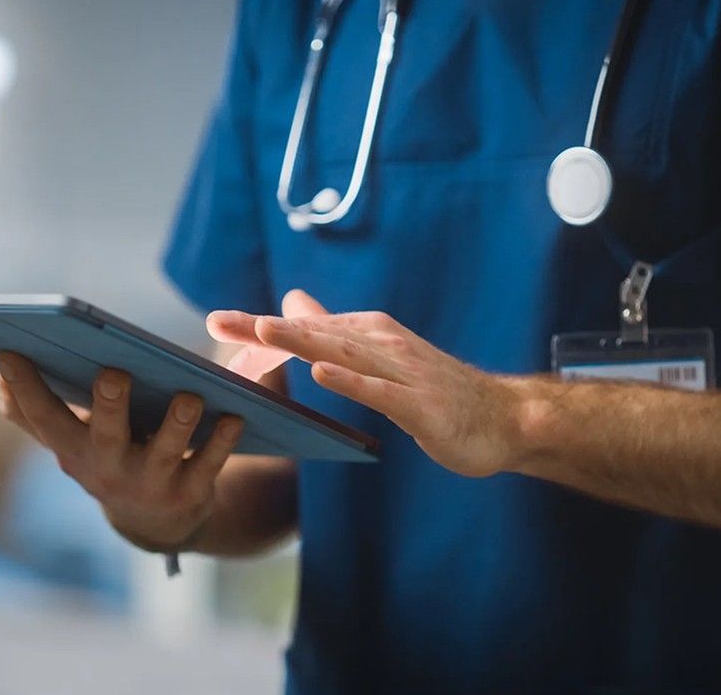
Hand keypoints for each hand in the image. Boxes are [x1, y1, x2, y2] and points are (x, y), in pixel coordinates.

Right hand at [0, 354, 243, 551]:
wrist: (157, 522)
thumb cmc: (111, 459)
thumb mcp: (71, 443)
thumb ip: (35, 412)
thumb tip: (2, 371)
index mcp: (76, 449)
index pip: (42, 419)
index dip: (25, 390)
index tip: (11, 353)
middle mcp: (110, 469)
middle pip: (106, 435)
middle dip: (109, 405)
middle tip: (113, 373)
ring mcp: (152, 484)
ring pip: (165, 452)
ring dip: (177, 423)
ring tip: (189, 395)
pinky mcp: (191, 493)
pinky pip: (209, 464)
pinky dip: (222, 441)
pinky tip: (235, 416)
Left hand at [208, 291, 520, 477]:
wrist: (503, 418)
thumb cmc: (439, 391)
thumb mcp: (381, 357)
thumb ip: (337, 332)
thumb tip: (296, 302)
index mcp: (371, 335)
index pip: (308, 329)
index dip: (262, 328)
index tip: (217, 322)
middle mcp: (384, 345)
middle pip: (316, 335)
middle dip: (266, 329)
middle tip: (219, 321)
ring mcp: (403, 373)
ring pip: (345, 354)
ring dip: (303, 341)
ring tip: (263, 331)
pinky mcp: (420, 405)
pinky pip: (381, 392)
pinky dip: (351, 381)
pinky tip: (322, 374)